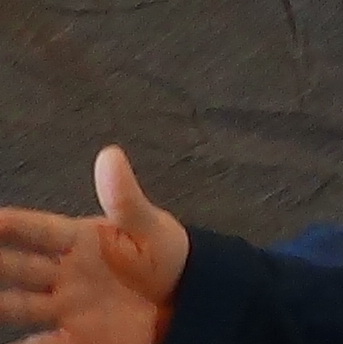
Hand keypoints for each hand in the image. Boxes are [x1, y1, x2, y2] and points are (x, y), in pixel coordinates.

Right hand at [0, 146, 188, 343]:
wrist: (187, 299)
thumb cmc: (164, 256)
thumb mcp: (150, 226)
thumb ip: (125, 198)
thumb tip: (110, 154)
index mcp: (81, 241)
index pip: (38, 230)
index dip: (12, 224)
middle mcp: (66, 273)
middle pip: (18, 268)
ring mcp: (69, 305)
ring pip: (21, 305)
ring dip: (3, 304)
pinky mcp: (80, 336)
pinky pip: (48, 343)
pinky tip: (20, 343)